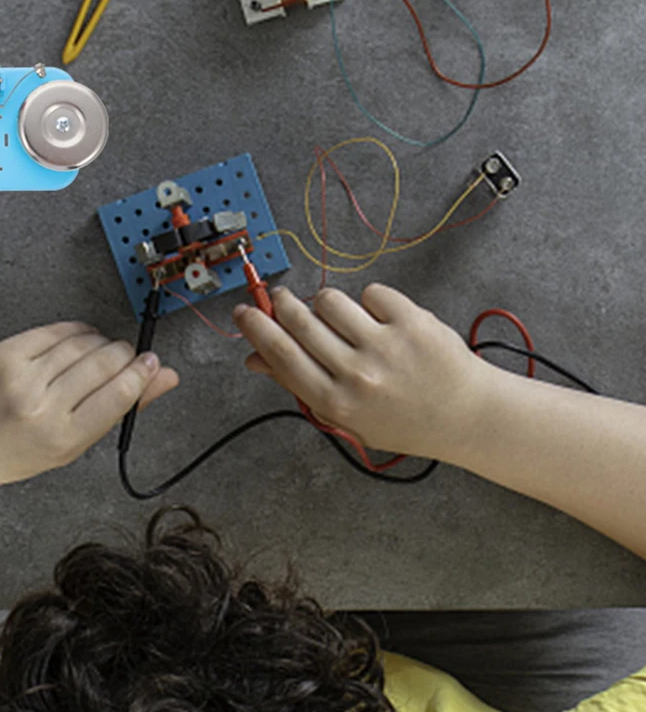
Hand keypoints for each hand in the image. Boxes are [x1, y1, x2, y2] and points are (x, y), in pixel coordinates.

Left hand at [0, 322, 178, 489]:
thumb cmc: (10, 451)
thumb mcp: (69, 445)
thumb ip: (118, 410)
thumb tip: (164, 379)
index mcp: (63, 439)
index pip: (119, 395)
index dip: (142, 374)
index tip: (151, 363)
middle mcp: (42, 408)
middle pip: (104, 363)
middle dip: (123, 354)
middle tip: (127, 356)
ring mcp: (20, 378)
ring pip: (82, 343)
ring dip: (100, 342)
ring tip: (100, 351)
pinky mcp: (3, 353)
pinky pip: (54, 331)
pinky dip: (74, 331)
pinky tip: (78, 338)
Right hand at [232, 284, 494, 459]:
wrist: (467, 417)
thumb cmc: (401, 419)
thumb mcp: (345, 416)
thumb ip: (299, 385)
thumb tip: (255, 358)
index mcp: (336, 402)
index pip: (280, 353)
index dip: (255, 327)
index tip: (244, 311)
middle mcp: (358, 375)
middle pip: (298, 320)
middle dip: (282, 303)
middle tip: (280, 299)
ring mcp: (386, 346)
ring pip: (330, 299)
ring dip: (326, 303)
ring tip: (339, 316)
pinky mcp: (413, 322)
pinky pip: (371, 292)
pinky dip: (370, 301)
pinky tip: (380, 320)